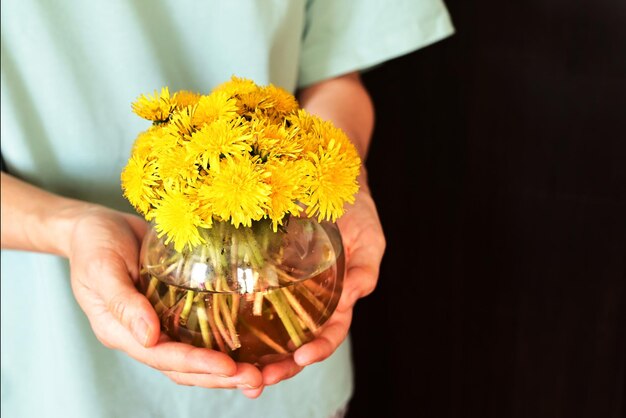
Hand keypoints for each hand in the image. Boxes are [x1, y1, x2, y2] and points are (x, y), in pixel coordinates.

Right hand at [65, 205, 263, 395]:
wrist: (98, 226)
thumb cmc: (93, 243)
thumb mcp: (101, 268)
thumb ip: (123, 302)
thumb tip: (148, 337)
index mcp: (122, 332)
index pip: (164, 357)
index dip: (197, 365)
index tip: (229, 368)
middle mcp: (145, 334)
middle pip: (186, 368)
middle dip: (221, 376)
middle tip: (258, 380)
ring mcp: (162, 323)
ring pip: (198, 355)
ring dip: (229, 368)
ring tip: (263, 374)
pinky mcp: (177, 307)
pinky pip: (203, 330)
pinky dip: (226, 341)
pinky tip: (253, 345)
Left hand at [244, 188, 384, 395]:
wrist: (329, 179)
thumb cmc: (356, 211)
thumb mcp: (369, 239)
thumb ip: (364, 270)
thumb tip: (354, 296)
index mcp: (338, 299)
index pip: (330, 333)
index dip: (319, 348)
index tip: (302, 355)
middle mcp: (309, 300)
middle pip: (296, 342)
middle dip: (280, 366)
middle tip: (258, 380)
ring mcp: (284, 287)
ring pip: (269, 329)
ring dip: (254, 354)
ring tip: (234, 372)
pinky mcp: (262, 269)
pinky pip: (248, 297)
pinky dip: (234, 318)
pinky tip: (217, 333)